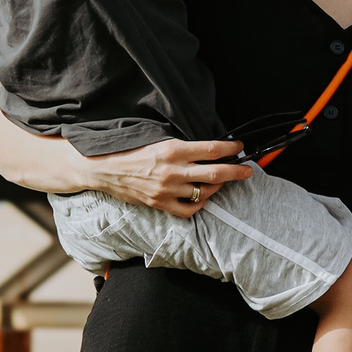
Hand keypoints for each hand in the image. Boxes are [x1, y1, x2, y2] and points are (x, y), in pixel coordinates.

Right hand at [82, 139, 252, 217]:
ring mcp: (167, 189)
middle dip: (237, 171)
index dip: (230, 148)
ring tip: (219, 182)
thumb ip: (184, 148)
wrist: (104, 169)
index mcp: (173, 150)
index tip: (240, 147)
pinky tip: (201, 197)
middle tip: (248, 170)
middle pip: (215, 172)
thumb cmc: (132, 152)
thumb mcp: (159, 141)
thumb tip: (211, 149)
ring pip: (205, 192)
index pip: (212, 149)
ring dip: (217, 187)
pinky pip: (189, 209)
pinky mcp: (160, 204)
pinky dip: (199, 204)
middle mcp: (173, 170)